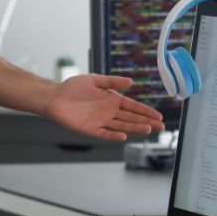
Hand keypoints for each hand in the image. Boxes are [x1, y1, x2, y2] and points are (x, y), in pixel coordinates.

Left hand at [45, 74, 163, 140]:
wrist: (55, 96)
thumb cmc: (74, 87)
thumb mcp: (95, 79)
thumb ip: (112, 81)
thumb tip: (130, 82)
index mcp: (112, 99)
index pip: (133, 106)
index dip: (146, 111)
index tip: (158, 116)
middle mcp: (109, 111)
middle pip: (132, 118)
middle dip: (146, 122)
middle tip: (161, 127)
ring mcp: (101, 121)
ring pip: (122, 126)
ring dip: (135, 128)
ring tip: (148, 130)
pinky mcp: (90, 129)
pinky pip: (105, 133)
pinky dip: (114, 135)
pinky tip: (124, 135)